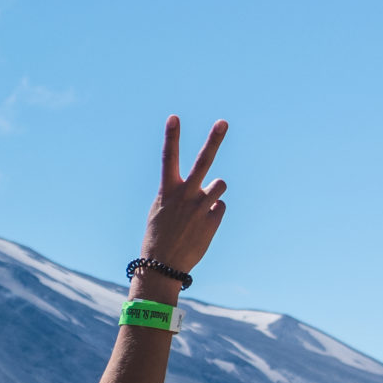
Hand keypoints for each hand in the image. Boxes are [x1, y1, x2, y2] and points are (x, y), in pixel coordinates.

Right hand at [136, 116, 227, 289]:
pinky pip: (220, 206)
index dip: (171, 136)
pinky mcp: (213, 219)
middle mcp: (185, 196)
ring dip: (214, 191)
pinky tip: (202, 225)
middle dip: (213, 140)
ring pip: (220, 184)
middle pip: (203, 162)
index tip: (174, 117)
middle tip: (223, 122)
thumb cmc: (159, 236)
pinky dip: (213, 213)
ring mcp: (201, 207)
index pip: (168, 158)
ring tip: (202, 205)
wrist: (163, 266)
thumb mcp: (161, 211)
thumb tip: (211, 188)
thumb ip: (182, 195)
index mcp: (168, 191)